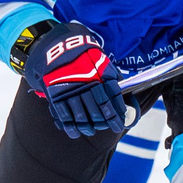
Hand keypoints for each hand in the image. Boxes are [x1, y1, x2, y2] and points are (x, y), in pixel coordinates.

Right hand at [25, 21, 124, 138]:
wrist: (61, 49)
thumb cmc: (87, 59)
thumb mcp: (103, 65)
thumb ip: (113, 82)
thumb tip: (126, 103)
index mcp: (99, 76)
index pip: (111, 100)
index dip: (116, 115)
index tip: (119, 125)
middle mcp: (85, 85)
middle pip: (97, 111)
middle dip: (103, 122)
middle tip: (106, 126)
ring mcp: (70, 91)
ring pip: (81, 116)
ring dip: (88, 126)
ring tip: (92, 130)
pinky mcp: (56, 96)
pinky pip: (64, 116)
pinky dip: (70, 127)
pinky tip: (76, 132)